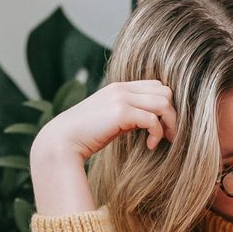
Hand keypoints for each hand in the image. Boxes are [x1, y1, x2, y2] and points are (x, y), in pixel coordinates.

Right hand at [30, 80, 178, 216]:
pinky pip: (152, 119)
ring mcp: (120, 98)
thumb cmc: (85, 136)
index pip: (156, 86)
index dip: (165, 105)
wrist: (60, 142)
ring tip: (163, 140)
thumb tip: (150, 123)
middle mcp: (121, 88)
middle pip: (165, 91)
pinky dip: (156, 133)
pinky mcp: (120, 112)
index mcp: (119, 88)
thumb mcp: (110, 121)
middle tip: (169, 135)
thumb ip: (128, 116)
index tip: (164, 127)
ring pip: (163, 103)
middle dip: (172, 114)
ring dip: (169, 124)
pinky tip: (149, 145)